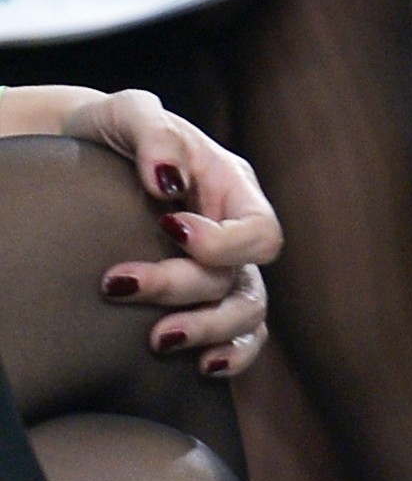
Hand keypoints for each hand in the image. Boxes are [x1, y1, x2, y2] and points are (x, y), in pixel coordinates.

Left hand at [68, 86, 279, 375]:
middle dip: (185, 288)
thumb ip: (154, 136)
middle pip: (240, 280)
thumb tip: (166, 182)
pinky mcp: (200, 299)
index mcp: (232, 187)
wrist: (84, 159)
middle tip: (119, 284)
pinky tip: (201, 366)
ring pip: (245, 316)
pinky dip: (230, 356)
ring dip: (205, 330)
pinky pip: (240, 338)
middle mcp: (234, 233)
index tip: (167, 227)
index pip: (258, 230)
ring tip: (156, 341)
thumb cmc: (115, 132)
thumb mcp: (131, 114)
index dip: (221, 243)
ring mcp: (221, 270)